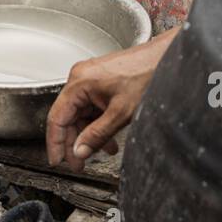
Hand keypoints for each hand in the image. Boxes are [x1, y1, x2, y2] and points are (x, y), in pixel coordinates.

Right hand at [46, 28, 177, 171]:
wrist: (166, 58)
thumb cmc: (148, 74)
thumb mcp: (120, 113)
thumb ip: (97, 135)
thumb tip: (79, 151)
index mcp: (79, 83)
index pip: (56, 118)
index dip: (55, 143)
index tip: (57, 160)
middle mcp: (80, 79)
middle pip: (68, 118)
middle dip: (75, 142)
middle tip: (79, 163)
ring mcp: (90, 79)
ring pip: (81, 114)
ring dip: (89, 134)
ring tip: (102, 151)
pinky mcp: (100, 82)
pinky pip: (92, 107)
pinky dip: (98, 123)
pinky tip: (108, 136)